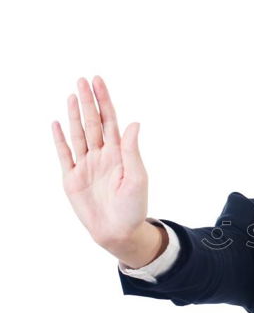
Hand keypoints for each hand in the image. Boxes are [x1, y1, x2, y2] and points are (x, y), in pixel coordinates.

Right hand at [52, 76, 147, 246]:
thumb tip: (134, 123)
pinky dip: (60, 139)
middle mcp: (102, 156)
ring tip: (72, 95)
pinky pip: (64, 154)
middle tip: (82, 80)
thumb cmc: (133, 207)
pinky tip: (57, 123)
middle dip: (88, 102)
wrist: (119, 232)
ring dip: (75, 115)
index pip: (110, 121)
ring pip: (78, 134)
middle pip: (93, 123)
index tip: (98, 82)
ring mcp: (86, 165)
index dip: (104, 101)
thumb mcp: (137, 178)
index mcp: (119, 154)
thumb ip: (132, 151)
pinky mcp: (72, 178)